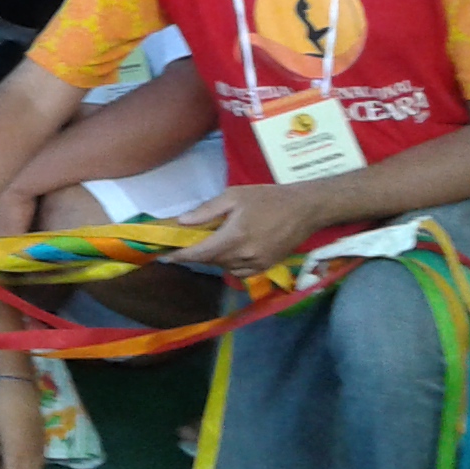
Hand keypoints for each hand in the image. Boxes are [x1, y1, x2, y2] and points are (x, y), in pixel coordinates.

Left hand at [168, 184, 322, 275]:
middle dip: (196, 255)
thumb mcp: (234, 196)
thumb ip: (207, 210)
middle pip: (211, 261)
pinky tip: (230, 252)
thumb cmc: (268, 198)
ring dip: (214, 259)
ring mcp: (257, 264)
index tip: (164, 257)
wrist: (305, 209)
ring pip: (225, 268)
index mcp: (234, 237)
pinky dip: (230, 265)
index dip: (180, 256)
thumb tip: (182, 222)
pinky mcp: (267, 267)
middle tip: (185, 245)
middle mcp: (244, 256)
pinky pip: (241, 272)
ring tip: (209, 245)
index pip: (200, 253)